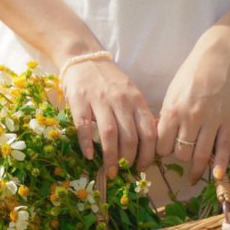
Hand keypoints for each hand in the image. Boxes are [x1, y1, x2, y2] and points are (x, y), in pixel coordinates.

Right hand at [63, 59, 157, 177]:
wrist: (84, 58)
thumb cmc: (109, 80)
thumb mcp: (130, 93)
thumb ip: (137, 115)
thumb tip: (146, 144)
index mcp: (136, 100)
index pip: (149, 132)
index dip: (148, 154)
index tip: (142, 167)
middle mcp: (121, 101)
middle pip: (130, 137)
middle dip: (129, 160)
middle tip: (124, 172)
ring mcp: (100, 101)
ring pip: (110, 134)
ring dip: (110, 157)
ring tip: (109, 171)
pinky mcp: (80, 101)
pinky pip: (84, 127)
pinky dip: (87, 144)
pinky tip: (89, 156)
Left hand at [156, 36, 229, 184]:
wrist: (218, 58)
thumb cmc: (191, 75)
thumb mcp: (171, 94)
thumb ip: (166, 117)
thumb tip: (159, 139)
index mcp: (172, 111)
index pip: (161, 145)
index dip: (161, 153)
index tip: (163, 153)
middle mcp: (190, 119)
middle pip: (180, 154)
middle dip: (179, 158)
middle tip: (180, 156)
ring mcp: (211, 121)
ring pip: (199, 156)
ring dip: (195, 169)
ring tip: (193, 176)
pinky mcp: (229, 121)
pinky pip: (223, 149)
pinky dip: (219, 165)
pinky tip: (216, 176)